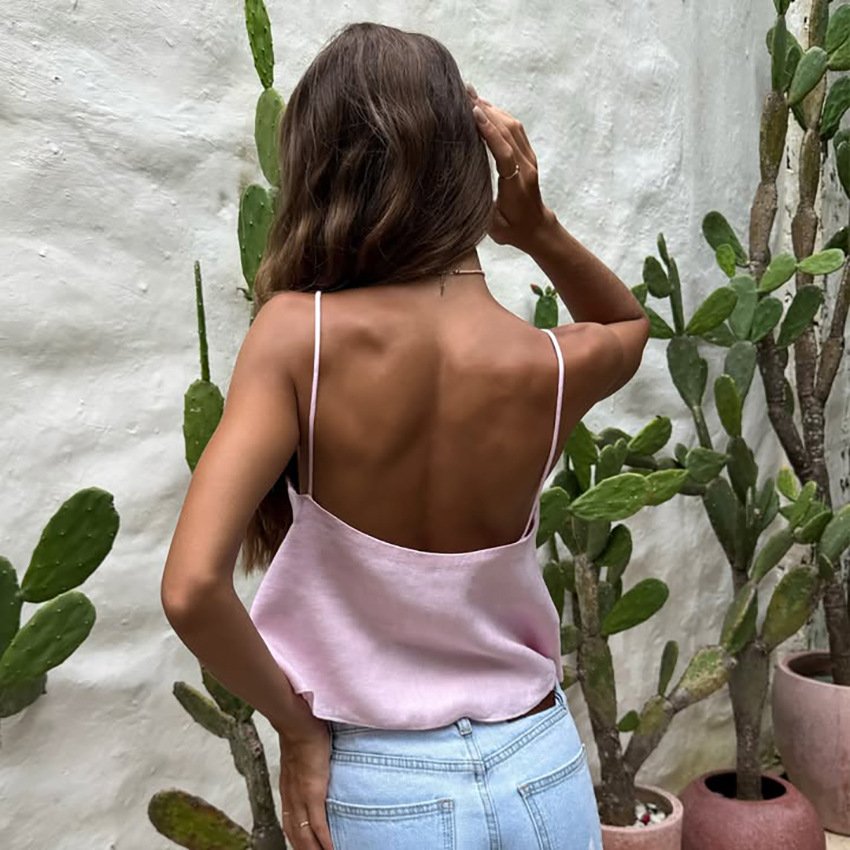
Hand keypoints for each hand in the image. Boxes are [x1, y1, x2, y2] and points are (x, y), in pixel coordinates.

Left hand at [277, 698, 334, 849]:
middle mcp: (291, 799)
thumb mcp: (301, 757)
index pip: (290, 824)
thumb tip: (315, 766)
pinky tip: (332, 849)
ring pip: (305, 836)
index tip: (304, 847)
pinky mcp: (312, 794)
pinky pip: (318, 826)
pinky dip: (325, 841)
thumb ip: (305, 767)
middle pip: (296, 835)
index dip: (297, 839)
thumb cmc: (302, 733)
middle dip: (305, 849)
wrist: (298, 725)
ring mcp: (301, 798)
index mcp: (288, 792)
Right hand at [465, 83, 553, 253]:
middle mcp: (526, 167)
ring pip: (513, 127)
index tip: (474, 112)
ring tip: (472, 95)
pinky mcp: (528, 156)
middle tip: (465, 92)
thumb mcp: (493, 227)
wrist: (537, 229)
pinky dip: (499, 116)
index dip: (489, 131)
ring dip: (493, 109)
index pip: (504, 152)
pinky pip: (515, 130)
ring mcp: (529, 159)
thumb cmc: (512, 231)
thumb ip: (481, 210)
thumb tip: (459, 197)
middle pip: (508, 131)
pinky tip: (485, 108)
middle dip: (487, 110)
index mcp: (517, 185)